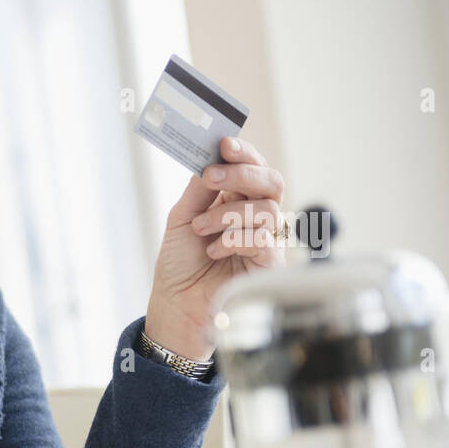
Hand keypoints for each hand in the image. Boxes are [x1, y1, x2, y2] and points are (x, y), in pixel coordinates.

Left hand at [145, 136, 285, 360]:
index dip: (243, 153)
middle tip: (212, 177)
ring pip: (267, 208)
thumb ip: (199, 190)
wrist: (176, 304)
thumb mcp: (182, 219)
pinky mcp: (270, 263)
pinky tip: (214, 250)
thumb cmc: (180, 264)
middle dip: (242, 172)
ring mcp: (265, 239)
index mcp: (235, 200)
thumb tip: (212, 158)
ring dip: (228, 214)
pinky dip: (234, 239)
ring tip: (201, 229)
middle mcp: (254, 216)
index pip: (251, 167)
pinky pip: (263, 238)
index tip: (224, 143)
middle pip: (271, 181)